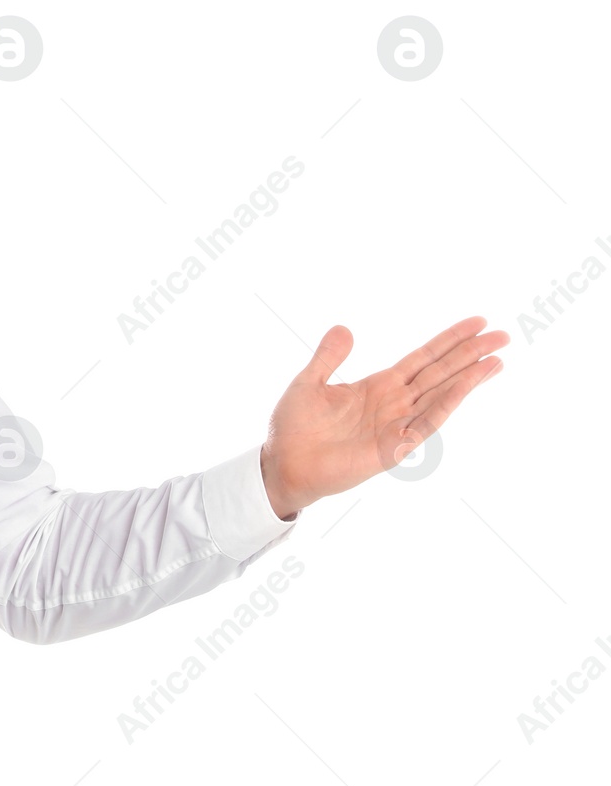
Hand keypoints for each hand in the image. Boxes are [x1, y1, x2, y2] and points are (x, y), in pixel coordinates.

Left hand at [259, 316, 507, 518]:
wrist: (282, 463)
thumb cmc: (293, 427)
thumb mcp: (309, 382)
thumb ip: (329, 356)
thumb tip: (346, 328)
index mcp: (378, 386)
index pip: (423, 358)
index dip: (448, 340)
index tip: (477, 322)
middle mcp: (394, 403)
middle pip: (440, 372)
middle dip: (470, 354)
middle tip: (503, 334)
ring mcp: (396, 425)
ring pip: (441, 395)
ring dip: (469, 378)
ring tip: (497, 359)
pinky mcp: (393, 447)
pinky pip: (425, 422)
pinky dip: (446, 403)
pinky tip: (465, 386)